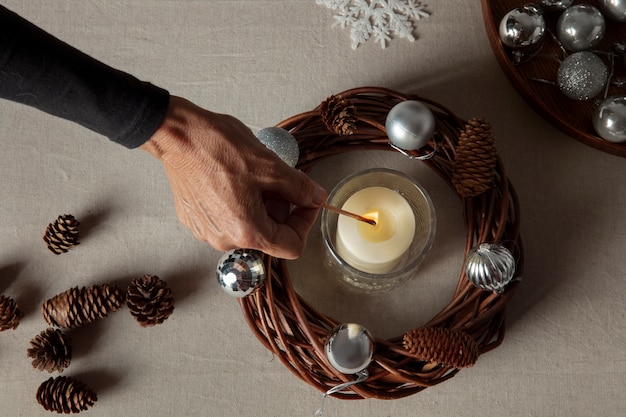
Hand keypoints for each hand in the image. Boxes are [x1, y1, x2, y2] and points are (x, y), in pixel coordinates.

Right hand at [140, 96, 326, 258]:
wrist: (177, 135)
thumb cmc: (217, 148)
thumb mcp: (271, 165)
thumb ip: (300, 187)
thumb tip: (316, 197)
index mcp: (247, 232)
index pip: (292, 246)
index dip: (305, 222)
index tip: (307, 201)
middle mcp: (225, 240)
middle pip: (269, 235)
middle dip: (280, 208)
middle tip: (277, 179)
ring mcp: (206, 231)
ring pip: (248, 226)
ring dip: (259, 204)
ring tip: (252, 174)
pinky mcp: (194, 219)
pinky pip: (226, 218)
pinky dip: (237, 202)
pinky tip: (233, 177)